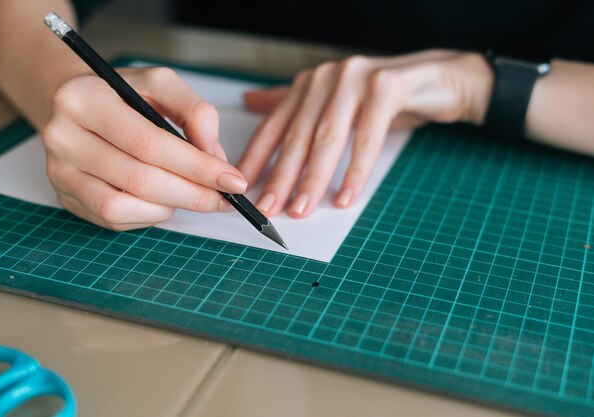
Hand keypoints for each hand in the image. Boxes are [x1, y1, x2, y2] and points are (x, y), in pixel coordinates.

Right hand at [42, 67, 245, 230]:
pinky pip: (114, 219)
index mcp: (85, 99)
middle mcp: (63, 137)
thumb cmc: (122, 94)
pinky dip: (149, 214)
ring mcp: (60, 173)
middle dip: (193, 194)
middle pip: (140, 180)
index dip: (197, 167)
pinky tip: (163, 199)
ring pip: (123, 207)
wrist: (73, 105)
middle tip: (224, 198)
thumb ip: (195, 112)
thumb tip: (215, 159)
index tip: (233, 180)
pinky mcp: (66, 198)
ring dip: (169, 206)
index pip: (150, 143)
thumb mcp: (161, 84)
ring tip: (189, 193)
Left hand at [239, 50, 492, 217]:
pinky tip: (346, 196)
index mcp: (309, 85)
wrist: (436, 81)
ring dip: (312, 179)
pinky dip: (355, 170)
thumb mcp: (334, 104)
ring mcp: (355, 80)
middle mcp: (327, 78)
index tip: (242, 189)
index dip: (256, 159)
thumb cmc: (381, 100)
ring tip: (301, 209)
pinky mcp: (386, 88)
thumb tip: (250, 102)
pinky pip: (367, 137)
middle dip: (281, 177)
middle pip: (298, 136)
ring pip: (328, 138)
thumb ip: (293, 106)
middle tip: (269, 209)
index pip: (274, 126)